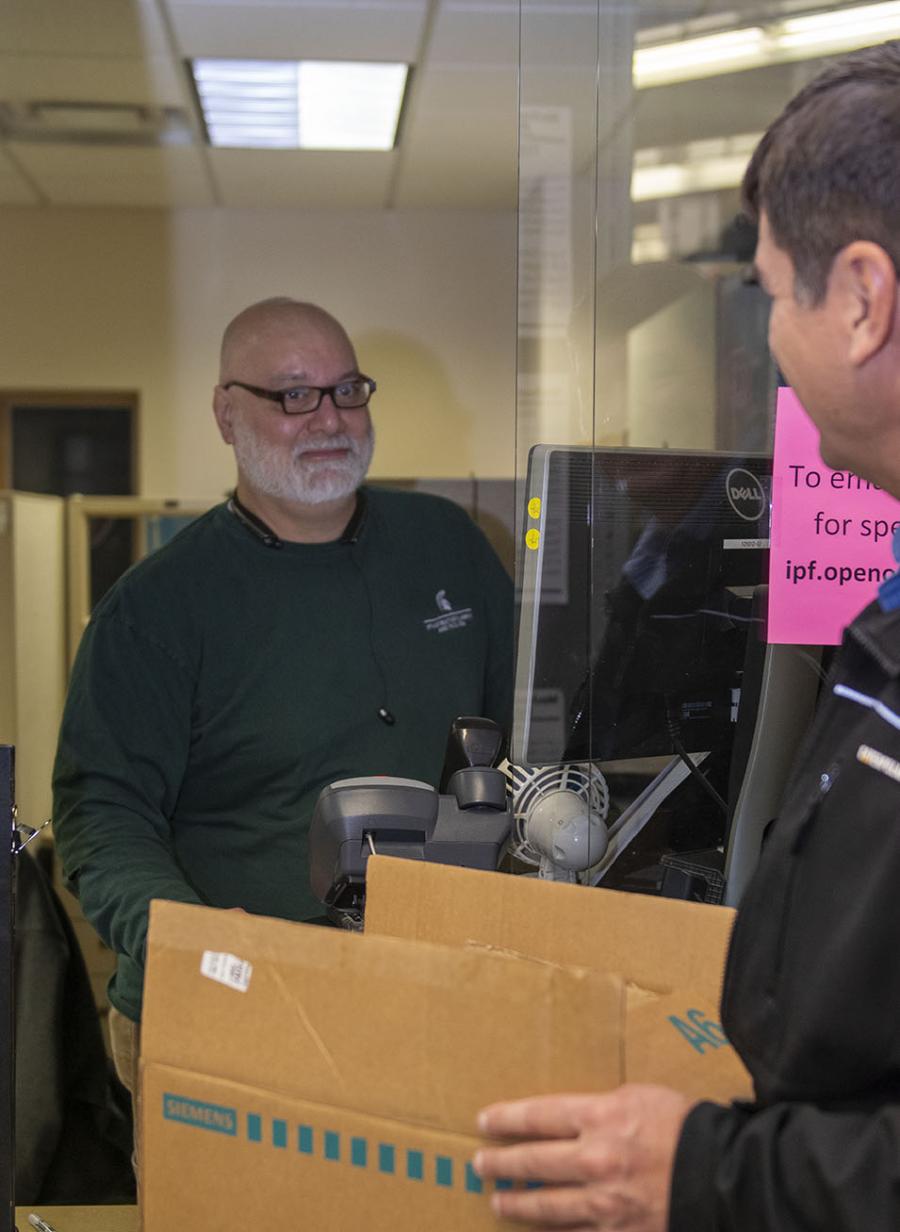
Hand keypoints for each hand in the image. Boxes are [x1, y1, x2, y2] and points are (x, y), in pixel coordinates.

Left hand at [473, 1084, 694, 1230]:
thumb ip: (601, 1109)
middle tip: (480, 1164)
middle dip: (501, 1163)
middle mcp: (595, 1159)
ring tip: (499, 1202)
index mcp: (600, 1116)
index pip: (537, 1116)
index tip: (483, 1122)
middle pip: (533, 1161)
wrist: (723, 1177)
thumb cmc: (685, 1127)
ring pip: (547, 1206)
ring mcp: (605, 1203)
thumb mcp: (639, 1098)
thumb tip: (572, 1119)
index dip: (506, 1119)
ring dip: (518, 1204)